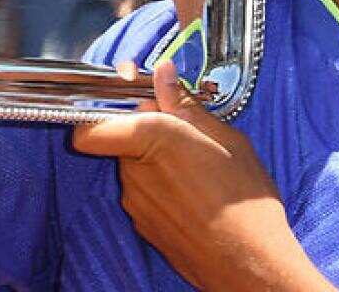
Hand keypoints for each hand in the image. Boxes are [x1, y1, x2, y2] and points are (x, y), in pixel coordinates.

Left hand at [72, 62, 334, 291]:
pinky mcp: (143, 225)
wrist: (248, 262)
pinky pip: (145, 194)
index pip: (90, 125)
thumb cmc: (243, 200)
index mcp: (152, 137)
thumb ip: (186, 106)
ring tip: (198, 168)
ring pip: (134, 167)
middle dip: (146, 131)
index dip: (105, 110)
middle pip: (121, 139)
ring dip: (156, 161)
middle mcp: (134, 171)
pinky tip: (195, 195)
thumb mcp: (226, 138)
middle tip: (184, 132)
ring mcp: (136, 202)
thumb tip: (164, 75)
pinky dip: (162, 189)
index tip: (131, 100)